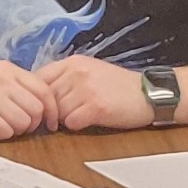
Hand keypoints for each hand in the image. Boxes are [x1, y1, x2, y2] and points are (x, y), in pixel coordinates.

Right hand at [0, 62, 53, 139]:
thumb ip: (11, 81)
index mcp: (6, 68)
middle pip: (37, 108)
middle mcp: (2, 81)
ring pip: (25, 121)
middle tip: (22, 127)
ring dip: (18, 130)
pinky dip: (3, 135)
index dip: (51, 109)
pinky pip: (7, 132)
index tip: (50, 121)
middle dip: (34, 122)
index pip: (43, 88)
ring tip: (4, 127)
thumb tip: (36, 99)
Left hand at [36, 56, 154, 131]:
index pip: (38, 78)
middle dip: (51, 111)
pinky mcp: (96, 107)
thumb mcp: (90, 71)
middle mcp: (77, 72)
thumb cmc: (119, 86)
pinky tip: (90, 120)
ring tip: (82, 115)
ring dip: (66, 119)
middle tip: (65, 116)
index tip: (44, 106)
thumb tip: (40, 94)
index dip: (38, 96)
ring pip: (57, 113)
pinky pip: (71, 123)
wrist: (149, 93)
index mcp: (73, 62)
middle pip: (46, 98)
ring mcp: (86, 89)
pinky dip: (77, 126)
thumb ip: (65, 78)